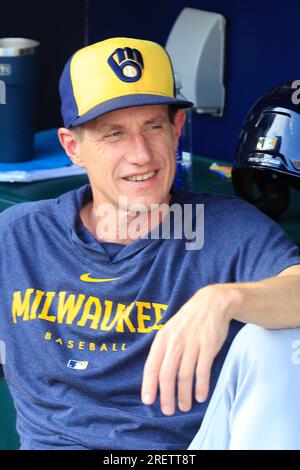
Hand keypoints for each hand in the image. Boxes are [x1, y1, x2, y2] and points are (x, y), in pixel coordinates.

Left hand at [141, 284, 236, 415]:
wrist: (212, 303)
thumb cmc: (188, 320)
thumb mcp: (170, 330)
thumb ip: (163, 349)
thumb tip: (155, 374)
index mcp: (162, 338)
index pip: (151, 365)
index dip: (149, 385)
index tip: (148, 400)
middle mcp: (175, 342)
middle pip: (167, 374)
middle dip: (166, 396)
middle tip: (168, 410)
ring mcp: (192, 344)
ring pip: (184, 375)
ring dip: (184, 395)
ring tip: (184, 406)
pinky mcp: (208, 346)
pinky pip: (202, 370)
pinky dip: (201, 386)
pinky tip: (200, 396)